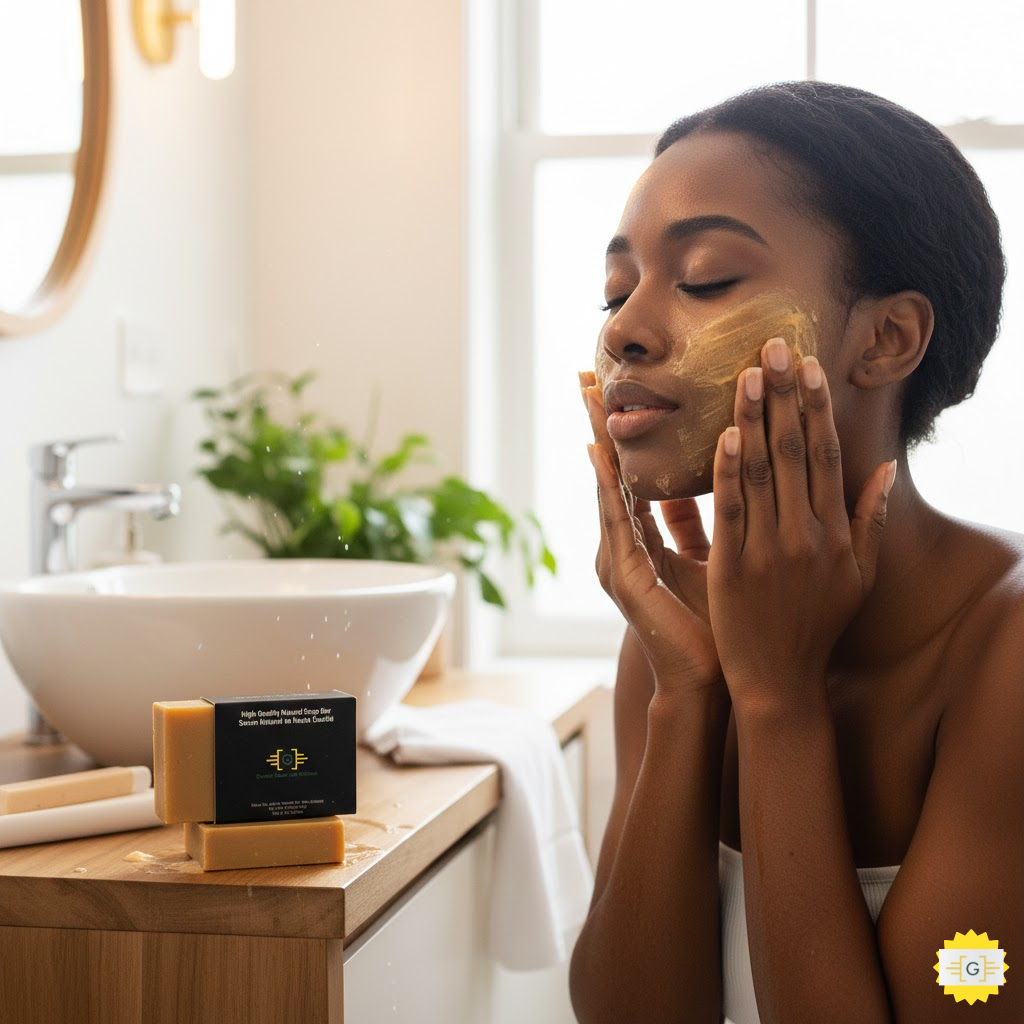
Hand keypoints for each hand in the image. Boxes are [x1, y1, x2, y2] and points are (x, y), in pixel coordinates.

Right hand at [580, 371, 721, 692]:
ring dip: (599, 443)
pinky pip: (618, 523)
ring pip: (608, 489)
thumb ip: (702, 519)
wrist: (710, 683)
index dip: (625, 432)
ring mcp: (618, 561)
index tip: (617, 390)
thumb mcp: (714, 556)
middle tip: (585, 378)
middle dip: (599, 425)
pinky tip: (601, 456)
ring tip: (586, 402)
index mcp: (646, 539)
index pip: (633, 473)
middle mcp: (625, 545)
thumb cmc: (717, 623)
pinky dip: (611, 488)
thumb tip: (723, 473)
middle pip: (611, 472)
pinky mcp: (624, 578)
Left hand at [706, 340, 895, 711]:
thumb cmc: (819, 625)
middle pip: (794, 451)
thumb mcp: (860, 576)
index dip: (816, 408)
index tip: (807, 367)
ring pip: (762, 471)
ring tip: (747, 374)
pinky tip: (724, 433)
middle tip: (773, 346)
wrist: (780, 679)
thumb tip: (888, 468)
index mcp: (836, 532)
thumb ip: (873, 520)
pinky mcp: (732, 565)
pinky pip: (730, 508)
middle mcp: (806, 534)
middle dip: (784, 395)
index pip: (826, 455)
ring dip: (753, 418)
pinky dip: (728, 469)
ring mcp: (769, 549)